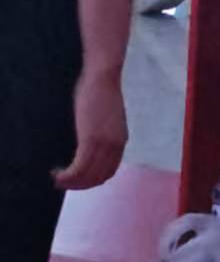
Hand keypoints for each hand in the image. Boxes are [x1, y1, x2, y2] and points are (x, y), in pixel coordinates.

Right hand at [54, 67, 126, 189]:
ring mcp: (104, 144)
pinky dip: (66, 176)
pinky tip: (56, 172)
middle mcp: (116, 145)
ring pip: (87, 176)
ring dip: (70, 183)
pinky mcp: (91, 140)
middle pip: (98, 178)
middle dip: (79, 185)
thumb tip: (86, 143)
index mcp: (120, 141)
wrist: (103, 77)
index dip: (90, 180)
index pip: (108, 172)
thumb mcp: (104, 118)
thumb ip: (100, 133)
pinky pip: (78, 169)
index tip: (75, 179)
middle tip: (61, 182)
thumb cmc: (99, 93)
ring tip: (56, 178)